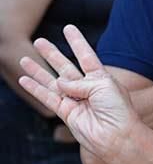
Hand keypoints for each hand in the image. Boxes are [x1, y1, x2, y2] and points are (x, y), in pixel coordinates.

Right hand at [18, 25, 139, 161]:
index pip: (86, 55)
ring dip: (38, 70)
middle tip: (39, 41)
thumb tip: (59, 83)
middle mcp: (87, 87)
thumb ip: (79, 82)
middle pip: (65, 66)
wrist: (116, 135)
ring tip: (24, 59)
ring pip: (52, 81)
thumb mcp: (102, 86)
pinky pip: (47, 97)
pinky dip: (35, 89)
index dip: (77, 42)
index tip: (68, 28)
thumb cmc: (117, 109)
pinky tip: (24, 80)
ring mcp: (75, 100)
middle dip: (52, 54)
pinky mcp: (66, 112)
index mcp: (101, 77)